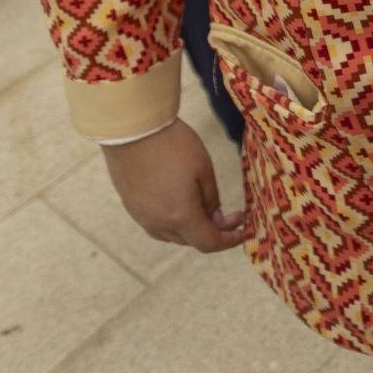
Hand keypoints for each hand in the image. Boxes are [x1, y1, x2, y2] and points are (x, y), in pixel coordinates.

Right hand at [101, 119, 248, 251]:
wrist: (133, 129)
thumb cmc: (173, 146)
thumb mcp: (204, 169)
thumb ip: (211, 199)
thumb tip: (216, 218)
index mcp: (180, 217)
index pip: (208, 243)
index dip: (229, 240)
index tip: (242, 229)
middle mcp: (158, 224)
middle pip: (190, 240)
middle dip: (212, 231)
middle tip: (229, 214)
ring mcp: (141, 217)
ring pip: (171, 235)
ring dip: (191, 228)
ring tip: (204, 208)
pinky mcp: (130, 206)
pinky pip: (155, 224)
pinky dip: (172, 221)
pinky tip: (179, 204)